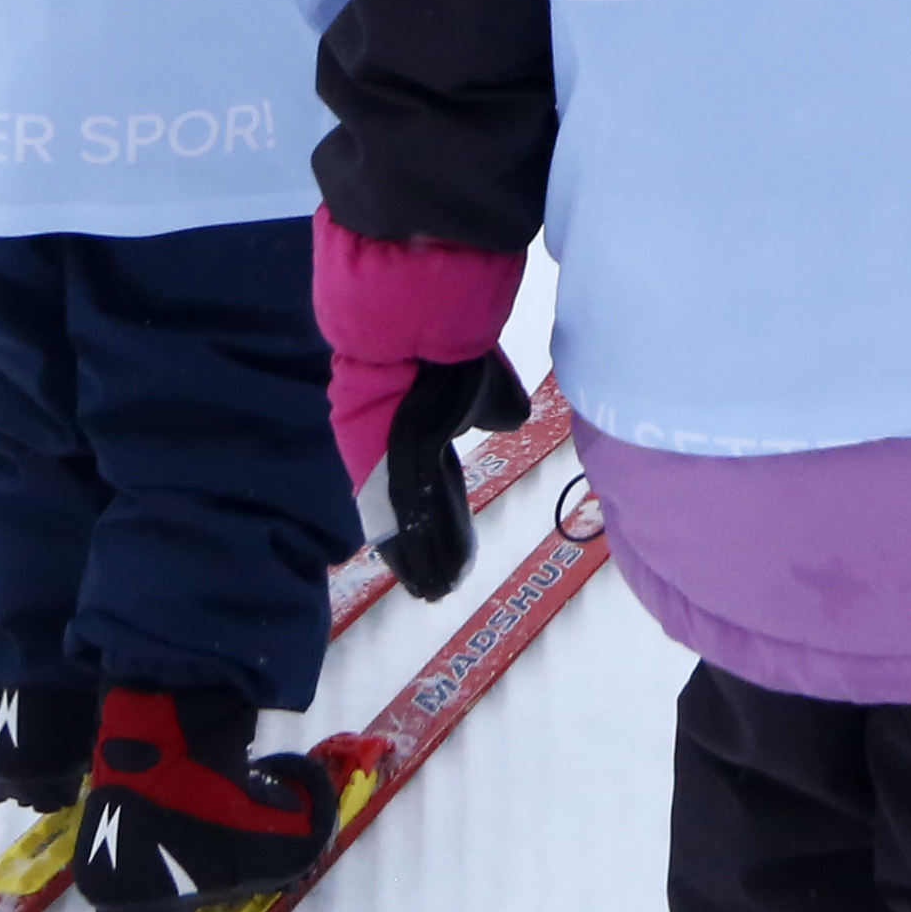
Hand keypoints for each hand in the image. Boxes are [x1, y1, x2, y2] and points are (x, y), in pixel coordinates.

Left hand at [353, 350, 531, 598]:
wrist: (437, 319)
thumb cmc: (464, 350)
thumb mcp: (491, 389)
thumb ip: (500, 410)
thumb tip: (510, 421)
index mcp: (423, 438)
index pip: (430, 492)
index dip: (440, 525)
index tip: (446, 556)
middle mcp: (403, 453)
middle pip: (413, 514)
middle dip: (425, 554)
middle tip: (435, 591)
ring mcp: (399, 454)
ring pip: (409, 520)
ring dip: (421, 559)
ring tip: (434, 592)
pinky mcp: (404, 453)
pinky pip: (410, 510)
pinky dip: (418, 544)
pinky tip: (428, 569)